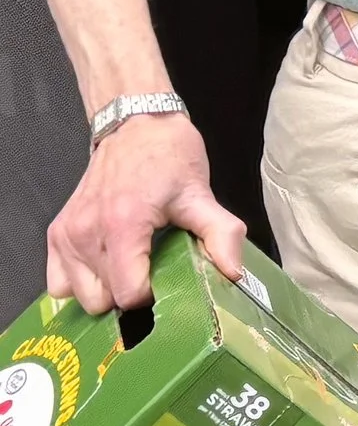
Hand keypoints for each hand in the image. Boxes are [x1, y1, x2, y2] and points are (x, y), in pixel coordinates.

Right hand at [46, 113, 246, 316]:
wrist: (135, 124)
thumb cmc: (167, 156)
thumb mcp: (200, 193)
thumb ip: (220, 234)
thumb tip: (233, 272)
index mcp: (122, 225)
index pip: (128, 294)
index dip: (153, 295)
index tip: (167, 276)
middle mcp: (87, 232)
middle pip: (103, 301)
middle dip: (129, 295)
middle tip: (150, 271)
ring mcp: (67, 234)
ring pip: (80, 296)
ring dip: (104, 290)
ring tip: (129, 265)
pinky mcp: (57, 233)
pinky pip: (58, 283)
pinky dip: (79, 282)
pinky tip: (105, 265)